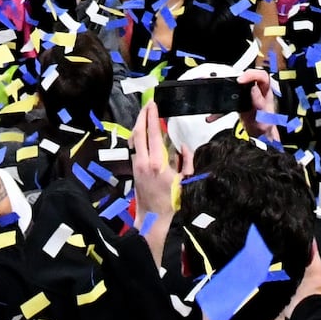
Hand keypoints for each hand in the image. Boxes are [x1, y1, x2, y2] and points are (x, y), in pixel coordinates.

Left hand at [128, 98, 180, 243]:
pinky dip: (138, 136)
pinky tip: (143, 131)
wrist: (152, 215)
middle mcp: (144, 161)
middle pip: (138, 132)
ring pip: (134, 138)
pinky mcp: (134, 167)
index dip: (152, 117)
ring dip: (139, 124)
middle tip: (148, 104)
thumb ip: (186, 160)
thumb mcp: (184, 179)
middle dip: (142, 115)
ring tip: (145, 114)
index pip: (153, 134)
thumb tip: (183, 146)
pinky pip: (134, 146)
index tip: (154, 104)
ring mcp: (137, 164)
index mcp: (157, 162)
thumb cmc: (171, 199)